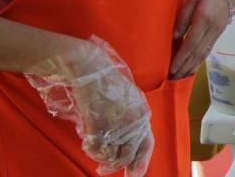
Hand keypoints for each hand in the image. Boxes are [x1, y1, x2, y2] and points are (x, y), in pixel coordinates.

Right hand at [25, 36, 154, 175]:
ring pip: (112, 154)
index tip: (134, 175)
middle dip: (118, 165)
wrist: (90, 68)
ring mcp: (117, 123)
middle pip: (129, 154)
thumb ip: (131, 120)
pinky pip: (97, 148)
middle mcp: (134, 120)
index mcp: (143, 113)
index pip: (147, 144)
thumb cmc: (106, 83)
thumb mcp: (127, 100)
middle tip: (103, 170)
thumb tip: (128, 146)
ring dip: (102, 157)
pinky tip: (87, 142)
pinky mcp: (99, 124)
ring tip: (94, 149)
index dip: (141, 162)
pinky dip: (91, 149)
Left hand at [170, 0, 234, 78]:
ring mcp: (218, 32)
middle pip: (197, 52)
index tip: (171, 69)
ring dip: (192, 67)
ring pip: (204, 53)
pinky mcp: (219, 34)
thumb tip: (174, 38)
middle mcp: (213, 28)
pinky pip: (208, 50)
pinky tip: (192, 68)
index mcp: (204, 18)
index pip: (191, 43)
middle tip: (172, 78)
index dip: (181, 58)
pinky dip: (199, 61)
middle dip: (185, 66)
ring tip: (180, 77)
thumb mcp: (191, 0)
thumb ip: (182, 19)